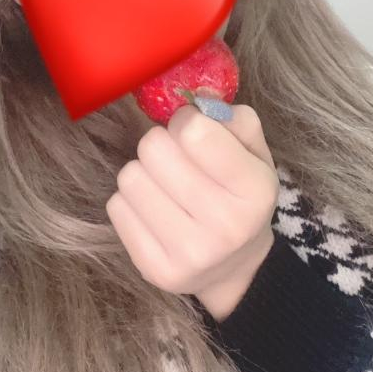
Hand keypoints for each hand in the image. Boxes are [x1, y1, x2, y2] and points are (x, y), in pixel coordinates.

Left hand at [105, 102, 279, 321]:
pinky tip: (154, 210)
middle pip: (153, 149)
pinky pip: (116, 207)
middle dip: (160, 144)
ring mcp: (189, 253)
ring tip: (163, 184)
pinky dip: (131, 201)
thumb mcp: (255, 155)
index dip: (184, 120)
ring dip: (143, 172)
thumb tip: (197, 100)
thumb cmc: (241, 196)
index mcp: (256, 190)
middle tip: (174, 158)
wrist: (236, 268)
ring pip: (130, 177)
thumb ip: (235, 120)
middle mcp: (226, 225)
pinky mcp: (155, 270)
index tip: (190, 130)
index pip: (194, 133)